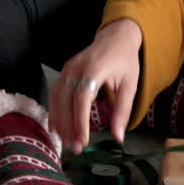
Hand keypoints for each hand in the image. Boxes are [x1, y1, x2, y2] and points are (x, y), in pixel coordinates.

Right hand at [48, 19, 142, 152]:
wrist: (116, 36)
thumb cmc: (125, 61)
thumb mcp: (130, 85)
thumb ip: (122, 111)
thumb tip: (118, 138)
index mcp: (95, 70)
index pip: (82, 99)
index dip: (80, 121)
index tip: (83, 141)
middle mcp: (76, 68)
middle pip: (66, 101)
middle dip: (69, 127)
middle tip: (75, 148)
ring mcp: (67, 68)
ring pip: (57, 99)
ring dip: (60, 122)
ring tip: (66, 142)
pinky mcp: (64, 71)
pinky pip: (54, 93)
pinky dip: (54, 111)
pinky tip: (56, 127)